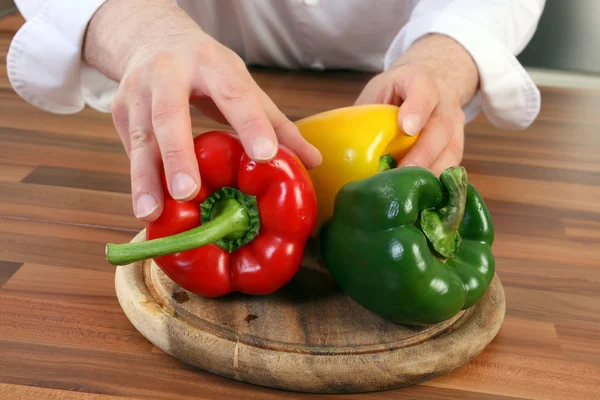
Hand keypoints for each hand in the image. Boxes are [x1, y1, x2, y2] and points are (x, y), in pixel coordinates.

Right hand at [84, 0, 320, 220]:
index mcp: (211, 64)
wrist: (150, 36)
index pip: (234, 94)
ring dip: (144, 177)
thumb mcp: (240, 82)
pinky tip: (146, 208)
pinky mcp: (120, 111)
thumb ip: (274, 122)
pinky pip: (130, 149)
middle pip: (170, 114)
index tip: (265, 154)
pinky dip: (138, 180)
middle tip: (187, 192)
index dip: (250, 124)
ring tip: (151, 213)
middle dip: (178, 154)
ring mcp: (138, 91)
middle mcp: (168, 72)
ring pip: (141, 137)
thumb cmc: (205, 67)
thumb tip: (313, 161)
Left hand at [355, 34, 479, 175]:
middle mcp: (445, 101)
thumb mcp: (379, 90)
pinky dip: (438, 181)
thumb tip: (342, 149)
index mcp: (421, 81)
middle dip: (423, 152)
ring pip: (451, 149)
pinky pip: (453, 164)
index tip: (407, 128)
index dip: (417, 109)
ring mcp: (456, 123)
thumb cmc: (398, 90)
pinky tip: (421, 193)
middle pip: (440, 126)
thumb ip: (368, 113)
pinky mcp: (458, 144)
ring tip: (410, 189)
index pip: (424, 91)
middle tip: (403, 172)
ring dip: (431, 171)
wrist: (433, 80)